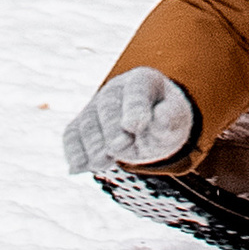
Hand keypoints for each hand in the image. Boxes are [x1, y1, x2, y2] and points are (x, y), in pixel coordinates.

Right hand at [62, 67, 195, 173]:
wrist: (150, 127)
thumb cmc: (165, 122)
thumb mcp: (176, 121)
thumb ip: (170, 119)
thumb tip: (161, 117)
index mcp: (143, 80)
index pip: (137, 89)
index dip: (134, 107)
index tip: (134, 126)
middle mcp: (116, 89)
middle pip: (108, 105)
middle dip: (111, 128)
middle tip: (118, 148)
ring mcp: (96, 105)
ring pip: (88, 122)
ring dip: (92, 145)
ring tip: (102, 163)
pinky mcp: (82, 124)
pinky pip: (72, 135)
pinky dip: (74, 152)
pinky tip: (77, 168)